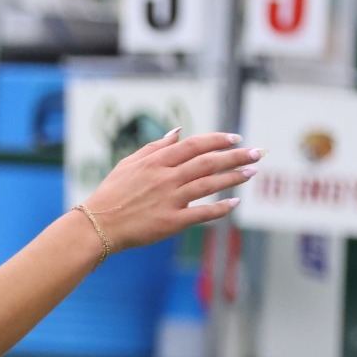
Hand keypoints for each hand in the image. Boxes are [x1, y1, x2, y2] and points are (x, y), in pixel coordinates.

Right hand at [79, 129, 258, 251]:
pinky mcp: (171, 222)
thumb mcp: (128, 164)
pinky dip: (220, 209)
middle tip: (258, 153)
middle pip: (208, 162)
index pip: (193, 145)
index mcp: (156, 162)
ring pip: (209, 185)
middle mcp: (166, 178)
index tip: (236, 139)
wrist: (98, 225)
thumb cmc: (112, 193)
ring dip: (233, 178)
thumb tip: (178, 132)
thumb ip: (155, 147)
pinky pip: (202, 213)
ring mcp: (170, 200)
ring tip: (252, 173)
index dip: (217, 140)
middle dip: (236, 156)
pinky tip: (235, 204)